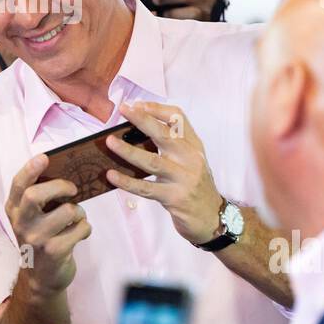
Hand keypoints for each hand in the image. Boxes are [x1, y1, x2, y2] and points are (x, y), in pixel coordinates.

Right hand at [6, 154, 90, 292]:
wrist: (42, 279)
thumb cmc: (42, 238)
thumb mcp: (32, 218)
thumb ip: (40, 197)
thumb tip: (64, 170)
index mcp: (14, 210)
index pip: (18, 185)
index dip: (30, 169)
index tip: (44, 158)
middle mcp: (22, 223)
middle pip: (35, 195)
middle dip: (60, 186)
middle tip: (73, 189)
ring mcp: (37, 239)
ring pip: (67, 211)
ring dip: (79, 211)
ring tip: (77, 217)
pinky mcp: (55, 252)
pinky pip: (81, 228)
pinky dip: (86, 228)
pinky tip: (80, 233)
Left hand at [104, 101, 222, 245]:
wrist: (213, 219)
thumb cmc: (195, 187)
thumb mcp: (190, 162)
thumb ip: (173, 146)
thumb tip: (135, 131)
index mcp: (194, 146)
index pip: (178, 118)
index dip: (156, 108)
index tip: (136, 104)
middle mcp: (191, 159)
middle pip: (165, 134)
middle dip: (142, 120)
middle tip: (123, 110)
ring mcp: (183, 179)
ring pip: (152, 161)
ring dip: (128, 151)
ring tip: (110, 142)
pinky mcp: (174, 198)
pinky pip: (146, 188)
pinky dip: (127, 182)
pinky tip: (111, 176)